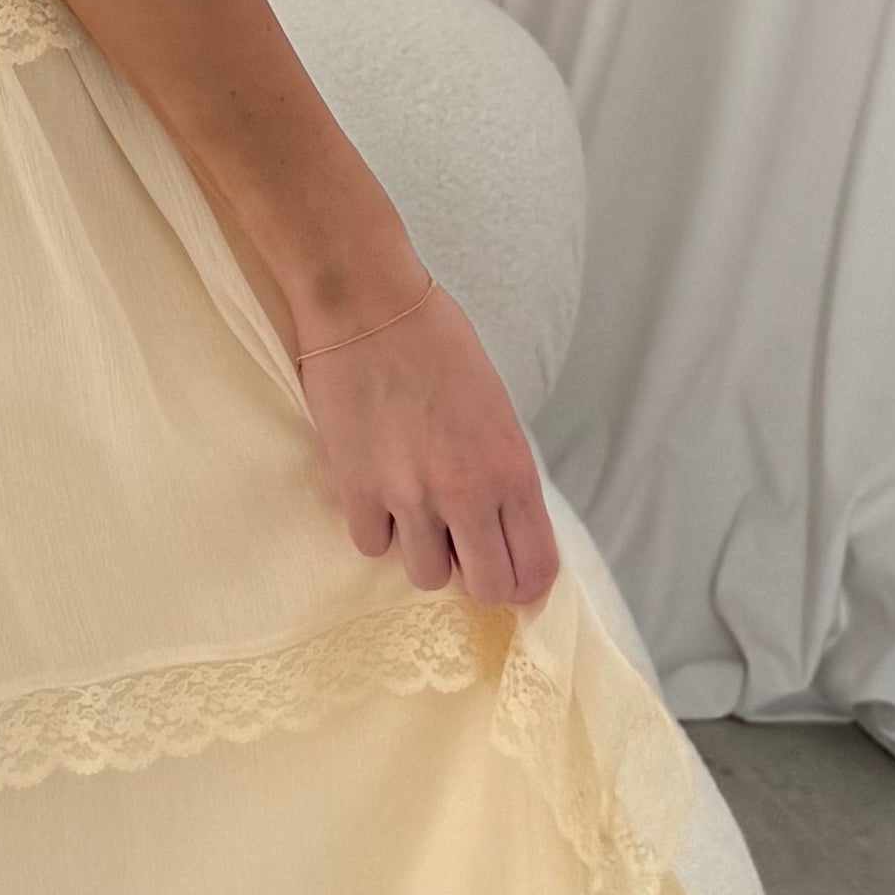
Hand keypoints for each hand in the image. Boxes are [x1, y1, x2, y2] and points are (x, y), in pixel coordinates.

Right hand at [293, 283, 561, 606]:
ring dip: (421, 551)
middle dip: (477, 579)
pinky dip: (374, 527)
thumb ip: (501, 471)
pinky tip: (375, 491)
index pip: (536, 566)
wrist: (369, 306)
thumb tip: (497, 521)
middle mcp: (468, 492)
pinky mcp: (358, 490)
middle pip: (487, 588)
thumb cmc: (436, 342)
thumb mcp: (496, 408)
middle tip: (461, 554)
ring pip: (426, 576)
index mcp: (512, 469)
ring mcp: (411, 496)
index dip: (524, 583)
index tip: (508, 574)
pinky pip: (371, 545)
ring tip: (413, 513)